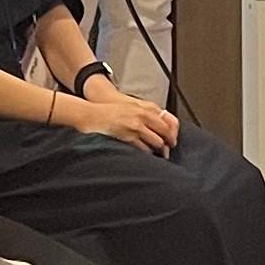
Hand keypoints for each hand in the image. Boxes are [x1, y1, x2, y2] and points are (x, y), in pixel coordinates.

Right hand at [64, 84, 180, 154]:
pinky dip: (147, 154)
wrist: (92, 115)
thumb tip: (158, 127)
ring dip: (159, 150)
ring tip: (158, 156)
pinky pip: (144, 149)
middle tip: (167, 151)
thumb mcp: (131, 107)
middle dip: (168, 144)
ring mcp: (136, 126)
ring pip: (157, 142)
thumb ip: (145, 115)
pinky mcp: (128, 137)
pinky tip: (145, 157)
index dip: (172, 134)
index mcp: (144, 108)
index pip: (167, 122)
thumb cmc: (110, 112)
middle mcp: (142, 116)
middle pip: (165, 133)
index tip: (172, 141)